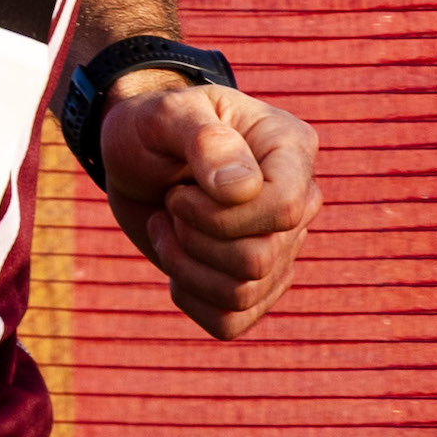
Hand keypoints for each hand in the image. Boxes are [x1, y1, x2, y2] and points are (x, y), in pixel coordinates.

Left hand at [96, 79, 318, 340]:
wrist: (137, 155)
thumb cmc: (153, 127)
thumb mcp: (165, 115)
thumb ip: (205, 141)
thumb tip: (241, 190)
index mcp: (292, 150)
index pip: (286, 208)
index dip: (222, 215)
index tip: (181, 190)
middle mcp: (299, 202)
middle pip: (260, 259)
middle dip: (194, 237)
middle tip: (173, 203)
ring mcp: (282, 246)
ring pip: (243, 294)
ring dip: (184, 264)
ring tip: (168, 224)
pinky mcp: (255, 284)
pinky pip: (231, 321)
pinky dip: (189, 297)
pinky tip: (175, 257)